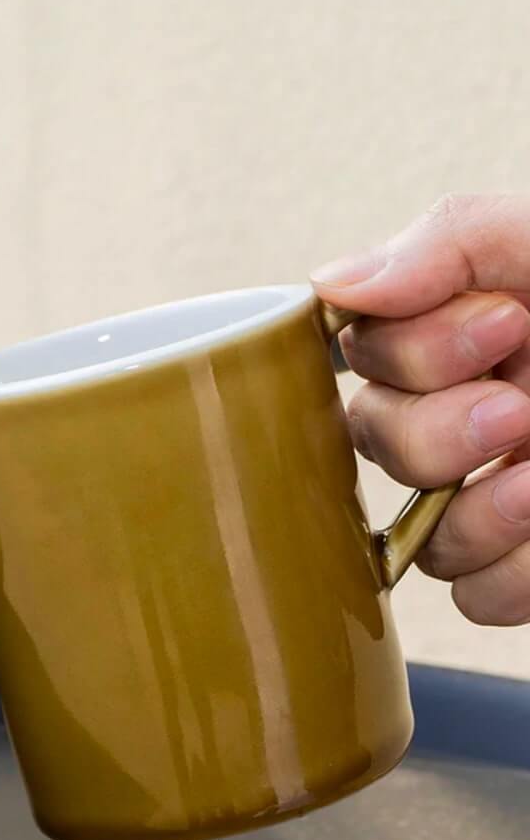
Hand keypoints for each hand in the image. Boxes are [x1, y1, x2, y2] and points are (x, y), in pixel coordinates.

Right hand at [312, 194, 529, 624]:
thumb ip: (451, 244)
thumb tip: (329, 282)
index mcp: (475, 330)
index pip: (362, 351)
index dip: (411, 350)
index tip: (508, 323)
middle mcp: (476, 411)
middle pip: (373, 444)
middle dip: (436, 431)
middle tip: (520, 407)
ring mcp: (502, 496)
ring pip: (416, 532)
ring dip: (477, 511)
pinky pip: (474, 595)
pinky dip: (514, 573)